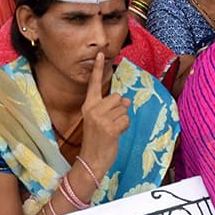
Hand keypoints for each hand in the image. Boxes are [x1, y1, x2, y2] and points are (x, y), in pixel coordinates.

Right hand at [79, 52, 130, 175]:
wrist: (91, 160)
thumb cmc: (98, 139)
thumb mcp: (99, 120)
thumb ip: (110, 107)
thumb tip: (124, 99)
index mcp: (88, 106)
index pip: (93, 84)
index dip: (98, 69)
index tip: (101, 54)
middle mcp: (92, 110)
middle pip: (117, 97)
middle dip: (119, 109)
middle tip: (111, 123)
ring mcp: (100, 119)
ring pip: (123, 109)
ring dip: (122, 119)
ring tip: (112, 129)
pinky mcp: (109, 128)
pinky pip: (126, 120)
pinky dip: (125, 127)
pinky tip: (116, 135)